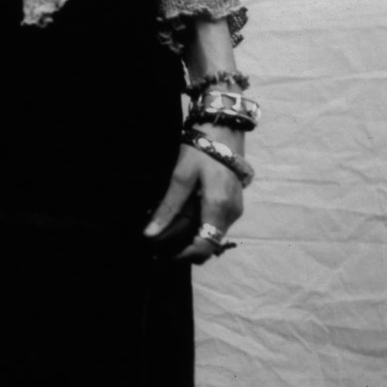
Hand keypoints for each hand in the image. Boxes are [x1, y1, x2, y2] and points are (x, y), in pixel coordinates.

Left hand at [142, 139, 244, 262]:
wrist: (224, 130)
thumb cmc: (202, 149)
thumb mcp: (181, 176)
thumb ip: (168, 207)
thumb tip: (150, 233)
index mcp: (219, 207)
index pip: (204, 247)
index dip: (183, 256)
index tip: (162, 254)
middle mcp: (231, 213)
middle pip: (209, 245)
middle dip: (185, 249)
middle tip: (160, 244)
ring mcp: (235, 209)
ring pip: (213, 236)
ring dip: (192, 238)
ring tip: (167, 229)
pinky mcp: (234, 205)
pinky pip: (216, 225)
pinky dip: (200, 227)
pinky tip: (183, 218)